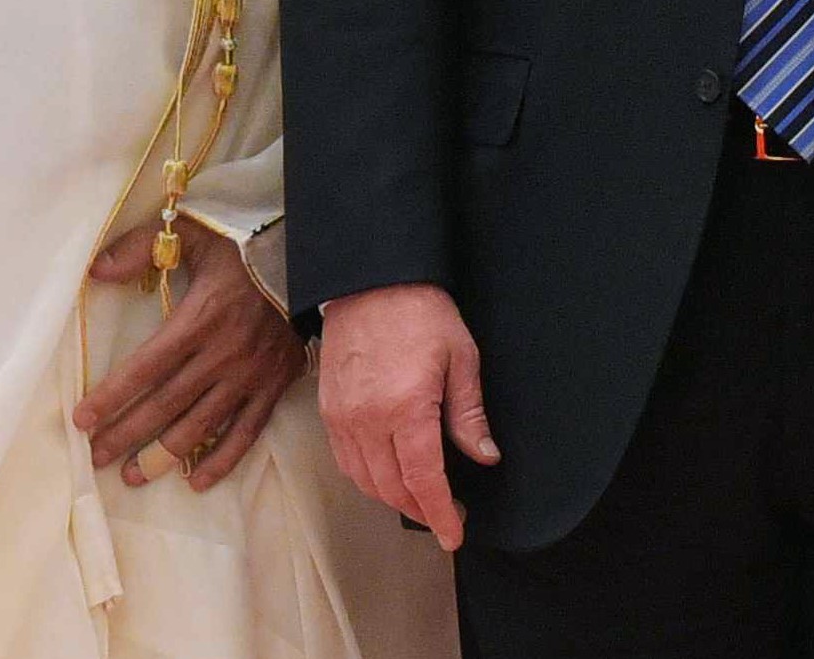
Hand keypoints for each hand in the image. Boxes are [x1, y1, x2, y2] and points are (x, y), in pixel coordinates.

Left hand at [74, 221, 303, 494]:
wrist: (311, 262)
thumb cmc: (245, 249)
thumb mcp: (195, 234)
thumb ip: (143, 246)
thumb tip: (98, 270)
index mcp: (200, 318)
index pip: (146, 366)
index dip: (113, 395)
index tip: (82, 419)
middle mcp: (223, 354)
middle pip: (166, 404)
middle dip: (126, 433)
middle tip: (95, 457)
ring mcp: (249, 376)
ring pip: (200, 425)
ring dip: (164, 455)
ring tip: (132, 475)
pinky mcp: (272, 387)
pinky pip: (245, 433)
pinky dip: (222, 460)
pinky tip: (196, 481)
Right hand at [316, 281, 499, 552]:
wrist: (371, 279)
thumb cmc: (420, 311)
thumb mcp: (461, 357)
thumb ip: (469, 414)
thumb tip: (485, 455)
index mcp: (407, 407)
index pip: (424, 480)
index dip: (441, 514)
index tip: (454, 535)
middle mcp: (369, 419)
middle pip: (393, 488)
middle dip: (422, 510)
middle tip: (448, 514)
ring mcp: (343, 416)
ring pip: (366, 480)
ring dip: (393, 497)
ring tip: (421, 497)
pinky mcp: (329, 410)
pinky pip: (346, 461)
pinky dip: (367, 478)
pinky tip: (387, 474)